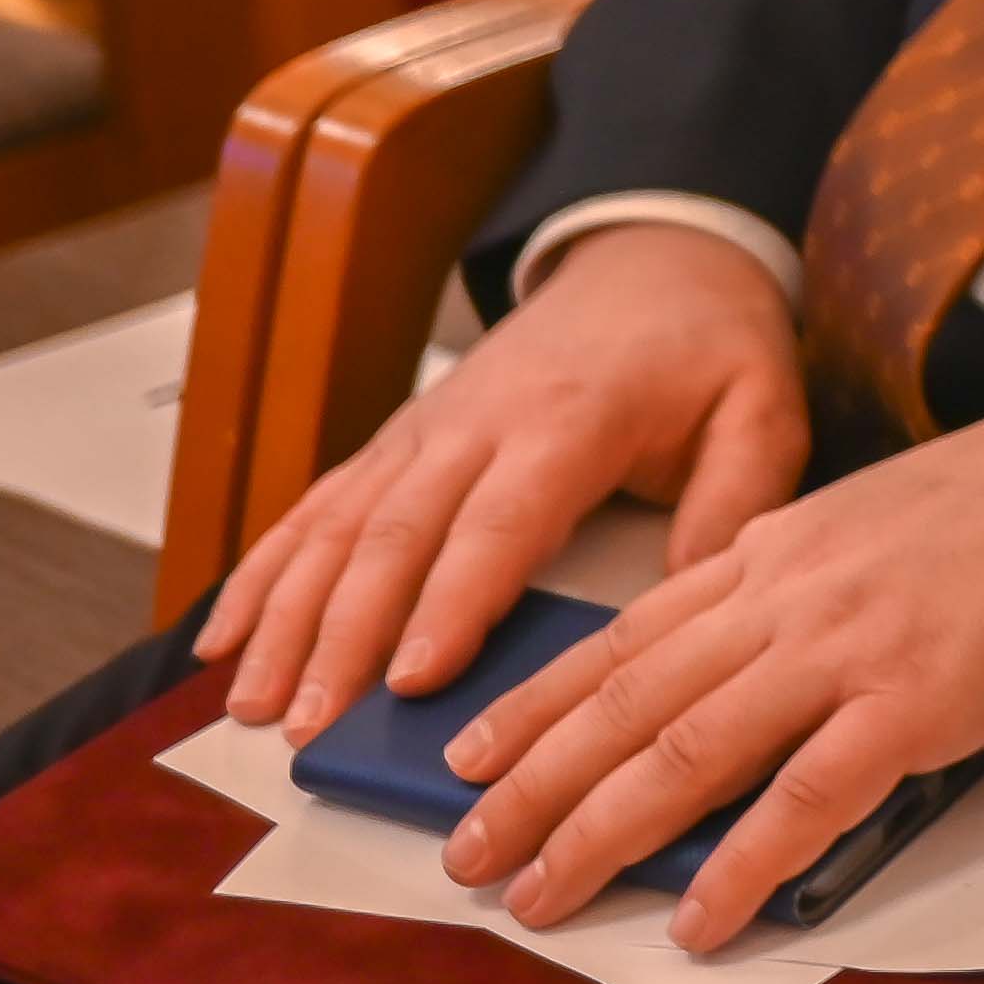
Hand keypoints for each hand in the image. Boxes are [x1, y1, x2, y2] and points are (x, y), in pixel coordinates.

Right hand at [195, 221, 807, 743]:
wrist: (653, 257)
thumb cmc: (710, 344)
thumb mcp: (763, 406)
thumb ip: (738, 498)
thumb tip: (697, 599)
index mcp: (571, 420)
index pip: (500, 523)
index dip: (452, 602)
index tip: (412, 680)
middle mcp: (478, 423)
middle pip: (397, 534)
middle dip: (345, 635)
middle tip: (312, 726)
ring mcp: (425, 430)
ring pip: (338, 527)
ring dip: (288, 617)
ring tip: (252, 704)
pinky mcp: (398, 440)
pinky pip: (317, 505)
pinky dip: (263, 571)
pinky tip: (219, 637)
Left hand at [432, 367, 983, 949]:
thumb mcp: (890, 519)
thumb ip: (812, 585)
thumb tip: (759, 667)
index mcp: (787, 543)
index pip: (630, 633)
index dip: (540, 702)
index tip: (471, 753)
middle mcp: (795, 591)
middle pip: (630, 700)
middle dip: (531, 784)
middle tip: (465, 853)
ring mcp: (852, 645)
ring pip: (686, 749)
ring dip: (599, 832)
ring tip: (539, 895)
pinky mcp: (920, 699)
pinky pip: (804, 798)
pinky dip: (740, 865)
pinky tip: (699, 918)